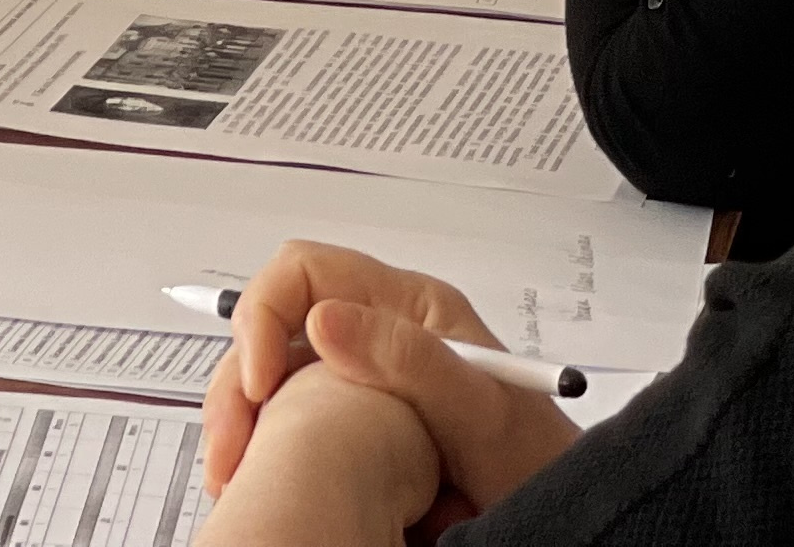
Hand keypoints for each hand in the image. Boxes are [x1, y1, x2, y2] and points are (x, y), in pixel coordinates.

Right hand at [202, 242, 578, 521]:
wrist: (563, 522)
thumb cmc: (537, 463)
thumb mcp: (480, 409)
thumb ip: (409, 360)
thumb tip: (323, 318)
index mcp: (405, 306)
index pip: (304, 273)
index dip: (266, 315)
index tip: (260, 382)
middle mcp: (375, 335)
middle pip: (273, 330)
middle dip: (240, 382)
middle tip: (230, 446)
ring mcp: (360, 383)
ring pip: (272, 381)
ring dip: (244, 423)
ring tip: (238, 478)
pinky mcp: (350, 430)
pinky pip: (285, 426)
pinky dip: (263, 453)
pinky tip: (262, 486)